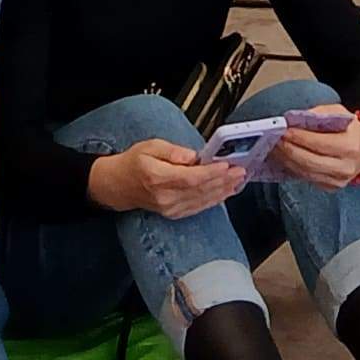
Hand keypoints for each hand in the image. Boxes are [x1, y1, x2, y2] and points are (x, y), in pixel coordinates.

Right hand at [89, 139, 243, 218]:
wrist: (118, 185)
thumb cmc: (134, 162)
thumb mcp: (149, 146)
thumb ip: (172, 150)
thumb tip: (193, 156)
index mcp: (158, 178)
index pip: (190, 178)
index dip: (211, 173)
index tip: (227, 165)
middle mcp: (165, 197)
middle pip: (200, 191)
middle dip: (223, 181)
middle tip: (241, 171)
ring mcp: (170, 208)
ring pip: (202, 201)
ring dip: (223, 191)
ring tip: (238, 180)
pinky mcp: (174, 213)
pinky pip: (198, 208)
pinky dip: (214, 200)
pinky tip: (225, 193)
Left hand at [270, 109, 359, 188]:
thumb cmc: (350, 130)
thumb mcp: (338, 113)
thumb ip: (318, 114)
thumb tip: (294, 119)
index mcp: (350, 146)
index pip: (319, 143)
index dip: (299, 137)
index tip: (283, 130)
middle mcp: (345, 166)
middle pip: (309, 161)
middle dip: (288, 149)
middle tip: (274, 139)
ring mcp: (338, 180)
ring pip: (305, 172)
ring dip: (286, 159)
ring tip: (275, 147)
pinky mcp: (330, 187)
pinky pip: (306, 178)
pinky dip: (292, 167)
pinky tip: (284, 157)